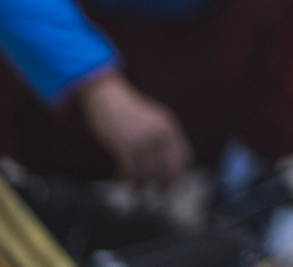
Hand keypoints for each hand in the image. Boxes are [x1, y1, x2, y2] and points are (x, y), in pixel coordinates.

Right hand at [79, 71, 192, 187]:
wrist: (108, 96)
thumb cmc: (129, 111)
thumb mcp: (154, 119)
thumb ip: (163, 137)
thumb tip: (168, 160)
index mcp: (170, 127)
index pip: (184, 157)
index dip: (181, 174)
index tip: (175, 185)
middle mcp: (160, 135)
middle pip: (168, 170)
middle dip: (165, 186)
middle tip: (159, 196)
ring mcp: (142, 140)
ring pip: (148, 174)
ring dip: (142, 185)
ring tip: (137, 190)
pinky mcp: (123, 146)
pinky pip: (129, 171)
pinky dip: (126, 179)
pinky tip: (121, 179)